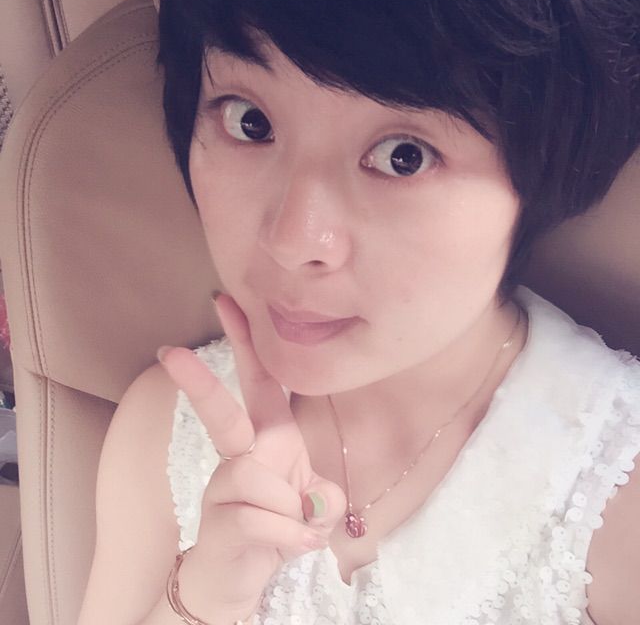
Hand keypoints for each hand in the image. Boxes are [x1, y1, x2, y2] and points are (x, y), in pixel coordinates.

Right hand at [158, 292, 346, 616]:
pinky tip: (297, 544)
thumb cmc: (276, 522)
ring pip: (259, 482)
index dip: (246, 342)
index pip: (259, 382)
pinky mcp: (220, 527)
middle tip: (170, 353)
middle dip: (200, 384)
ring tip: (299, 528)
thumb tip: (317, 504)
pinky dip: (292, 538)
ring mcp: (224, 491)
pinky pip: (264, 522)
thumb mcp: (310, 500)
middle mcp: (240, 457)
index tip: (225, 301)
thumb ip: (321, 493)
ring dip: (291, 509)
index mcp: (266, 438)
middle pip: (223, 416)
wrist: (239, 577)